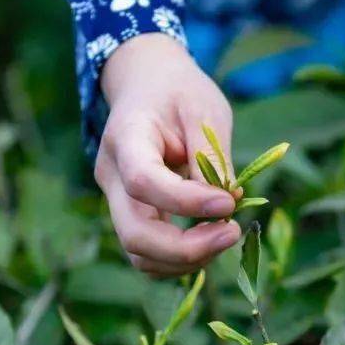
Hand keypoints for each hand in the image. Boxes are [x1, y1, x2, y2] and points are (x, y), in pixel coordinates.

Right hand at [95, 33, 239, 276]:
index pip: (143, 181)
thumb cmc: (178, 92)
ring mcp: (116, 200)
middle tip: (232, 233)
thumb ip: (212, 158)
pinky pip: (149, 254)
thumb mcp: (204, 110)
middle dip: (186, 248)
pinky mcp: (131, 215)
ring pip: (139, 254)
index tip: (230, 203)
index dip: (187, 202)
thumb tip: (227, 205)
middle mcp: (112, 176)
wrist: (147, 85)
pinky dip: (181, 259)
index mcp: (125, 137)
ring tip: (226, 234)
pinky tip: (211, 239)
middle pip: (134, 234)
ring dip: (186, 259)